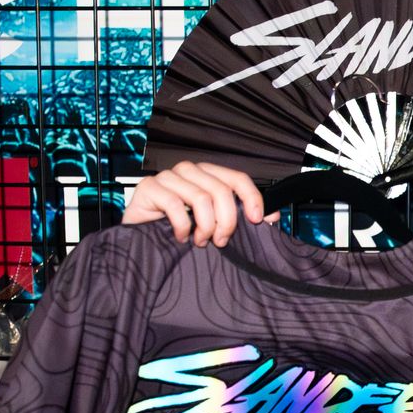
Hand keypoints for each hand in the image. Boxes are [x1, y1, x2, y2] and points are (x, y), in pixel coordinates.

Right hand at [121, 161, 263, 245]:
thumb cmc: (178, 230)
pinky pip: (175, 205)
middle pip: (221, 190)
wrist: (141, 239)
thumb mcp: (213, 223)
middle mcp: (189, 171)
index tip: (258, 219)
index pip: (237, 178)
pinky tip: (181, 237)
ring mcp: (168, 177)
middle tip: (221, 241)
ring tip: (200, 241)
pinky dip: (183, 227)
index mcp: (207, 175)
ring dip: (205, 227)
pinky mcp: (149, 187)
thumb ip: (237, 217)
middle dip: (227, 221)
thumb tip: (272, 218)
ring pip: (201, 197)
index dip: (252, 197)